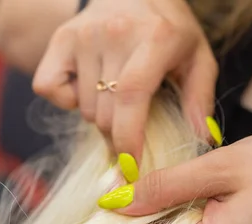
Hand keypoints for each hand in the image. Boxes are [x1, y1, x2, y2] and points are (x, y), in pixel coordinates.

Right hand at [32, 0, 216, 161]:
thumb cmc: (169, 29)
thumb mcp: (197, 56)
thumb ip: (200, 97)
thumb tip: (202, 138)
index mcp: (154, 39)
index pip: (131, 96)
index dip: (128, 137)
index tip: (131, 165)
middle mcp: (115, 34)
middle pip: (105, 114)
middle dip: (118, 135)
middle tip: (131, 130)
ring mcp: (84, 35)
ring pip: (84, 108)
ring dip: (100, 116)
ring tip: (115, 95)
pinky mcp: (61, 39)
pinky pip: (49, 89)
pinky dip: (66, 99)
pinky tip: (86, 88)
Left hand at [101, 128, 251, 223]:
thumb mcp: (223, 166)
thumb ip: (165, 186)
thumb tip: (116, 199)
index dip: (128, 213)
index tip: (131, 180)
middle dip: (154, 211)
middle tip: (171, 172)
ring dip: (178, 215)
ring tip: (200, 181)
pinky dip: (199, 223)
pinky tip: (216, 196)